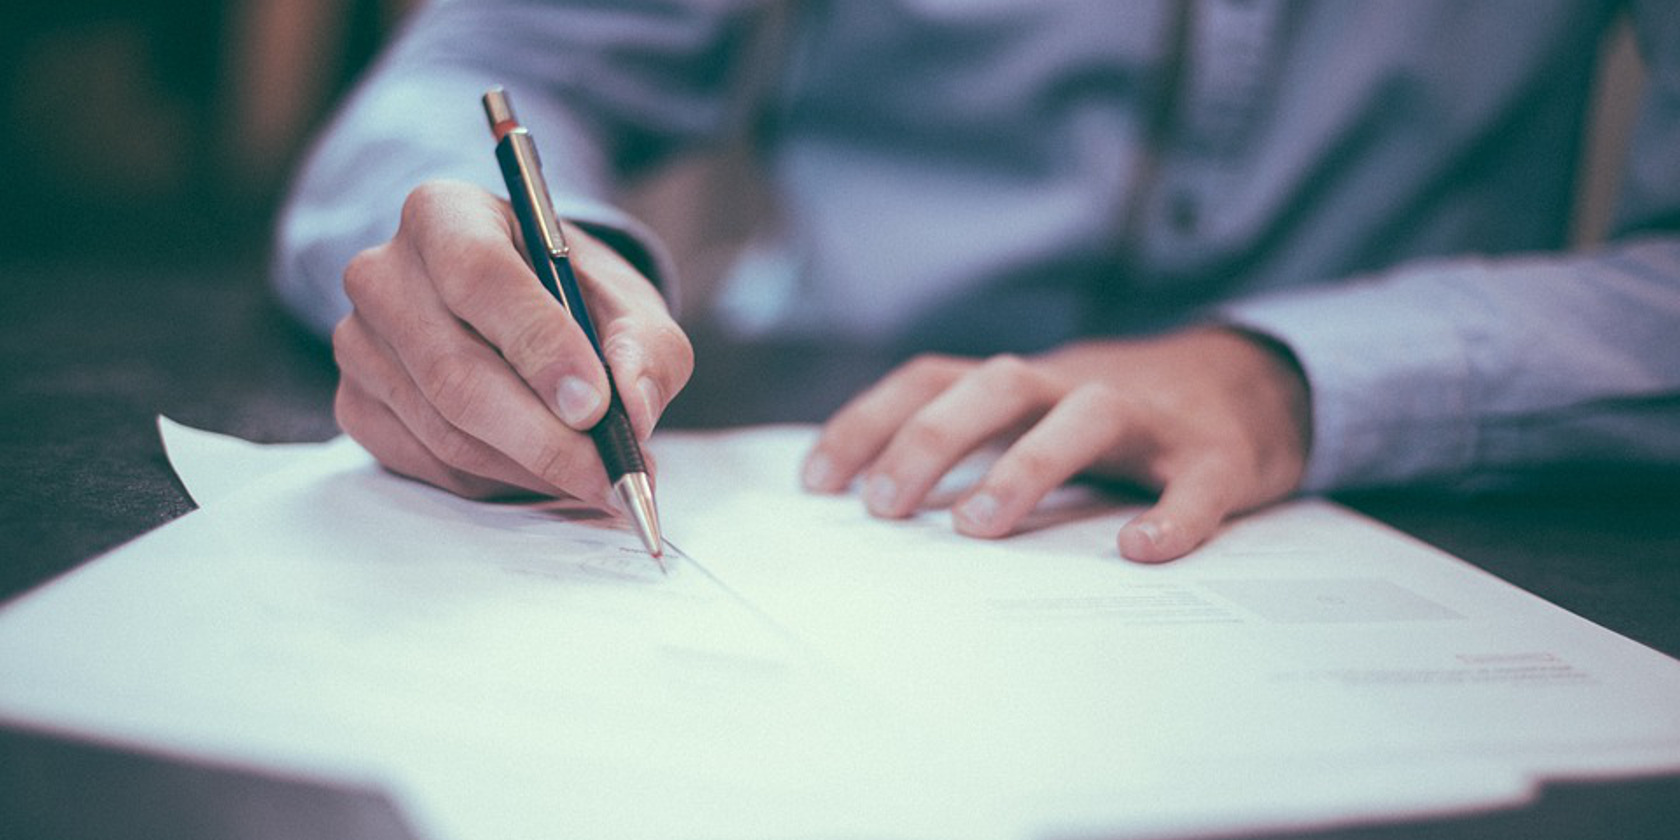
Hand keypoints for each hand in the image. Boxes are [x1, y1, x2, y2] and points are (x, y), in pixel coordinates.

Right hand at [332, 180, 692, 503]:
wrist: (521, 311)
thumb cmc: (572, 297)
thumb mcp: (628, 302)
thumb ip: (645, 347)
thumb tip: (633, 408)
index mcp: (444, 214)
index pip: (479, 276)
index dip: (539, 345)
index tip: (595, 405)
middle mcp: (384, 273)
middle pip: (455, 371)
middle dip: (544, 437)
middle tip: (610, 473)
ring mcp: (359, 343)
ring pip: (446, 430)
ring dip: (530, 467)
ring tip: (595, 477)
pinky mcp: (356, 404)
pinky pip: (430, 463)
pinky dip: (498, 481)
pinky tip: (543, 471)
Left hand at [801, 328, 1310, 561]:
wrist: (1255, 383)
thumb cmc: (1120, 418)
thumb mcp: (1037, 415)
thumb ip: (973, 443)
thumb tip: (873, 503)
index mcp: (1026, 384)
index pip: (933, 379)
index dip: (870, 421)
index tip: (816, 482)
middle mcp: (1077, 386)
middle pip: (997, 385)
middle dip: (932, 439)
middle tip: (883, 508)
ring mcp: (1150, 418)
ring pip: (1086, 416)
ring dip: (1027, 465)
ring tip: (978, 527)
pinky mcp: (1218, 456)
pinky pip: (1195, 483)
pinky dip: (1171, 515)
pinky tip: (1140, 551)